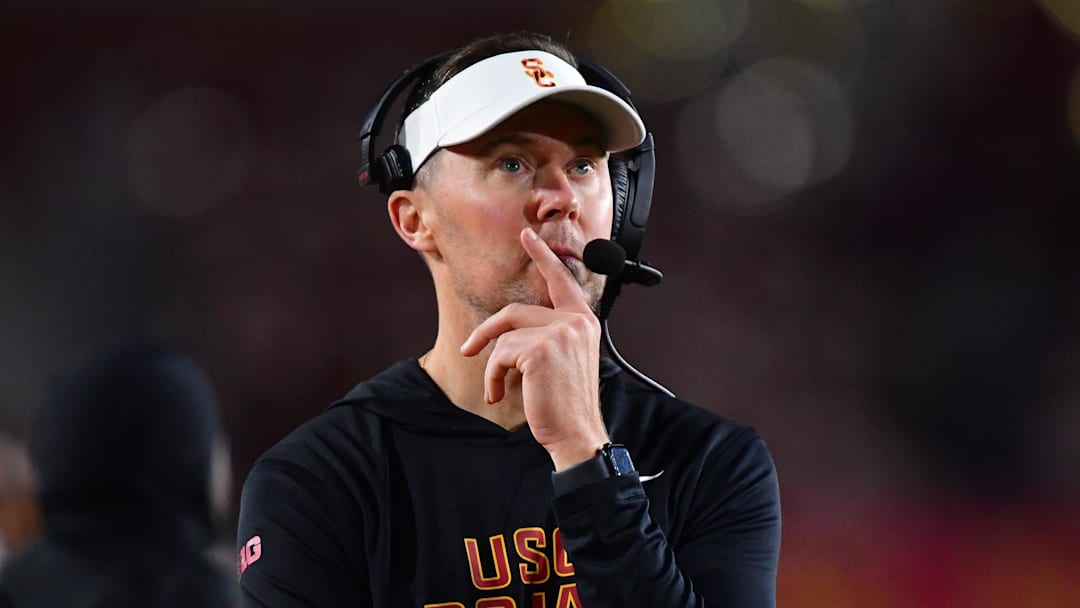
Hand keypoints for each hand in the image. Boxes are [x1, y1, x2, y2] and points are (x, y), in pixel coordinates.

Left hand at [460, 227, 608, 469]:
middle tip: (468, 349)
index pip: (560, 280)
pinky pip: (500, 354)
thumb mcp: (564, 361)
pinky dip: (493, 376)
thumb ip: (549, 336)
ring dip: (493, 366)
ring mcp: (560, 333)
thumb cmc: (567, 404)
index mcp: (583, 322)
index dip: (542, 256)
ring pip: (505, 336)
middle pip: (515, 312)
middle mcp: (575, 322)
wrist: (577, 434)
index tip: (527, 235)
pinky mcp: (541, 349)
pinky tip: (500, 394)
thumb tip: (509, 331)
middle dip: (486, 332)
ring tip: (497, 389)